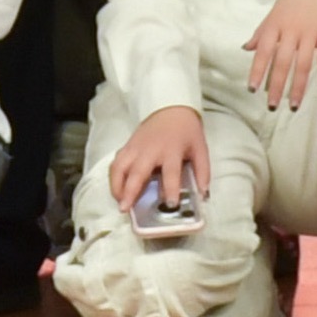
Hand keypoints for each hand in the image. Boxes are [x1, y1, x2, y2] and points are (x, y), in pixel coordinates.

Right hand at [109, 105, 211, 220]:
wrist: (171, 107)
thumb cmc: (186, 131)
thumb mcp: (200, 148)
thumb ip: (202, 172)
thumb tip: (203, 195)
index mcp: (171, 150)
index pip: (171, 172)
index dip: (171, 189)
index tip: (170, 204)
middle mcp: (150, 150)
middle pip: (137, 171)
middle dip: (130, 191)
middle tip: (125, 209)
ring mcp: (136, 147)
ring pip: (119, 166)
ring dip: (116, 185)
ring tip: (119, 202)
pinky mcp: (127, 145)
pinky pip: (116, 161)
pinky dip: (113, 176)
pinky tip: (117, 188)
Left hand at [247, 0, 316, 108]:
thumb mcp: (275, 11)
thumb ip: (262, 31)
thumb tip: (247, 48)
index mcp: (275, 24)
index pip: (263, 51)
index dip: (257, 71)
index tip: (252, 89)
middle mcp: (291, 30)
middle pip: (282, 62)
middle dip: (276, 86)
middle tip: (272, 106)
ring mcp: (311, 32)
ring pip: (303, 64)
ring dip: (298, 86)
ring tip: (293, 105)